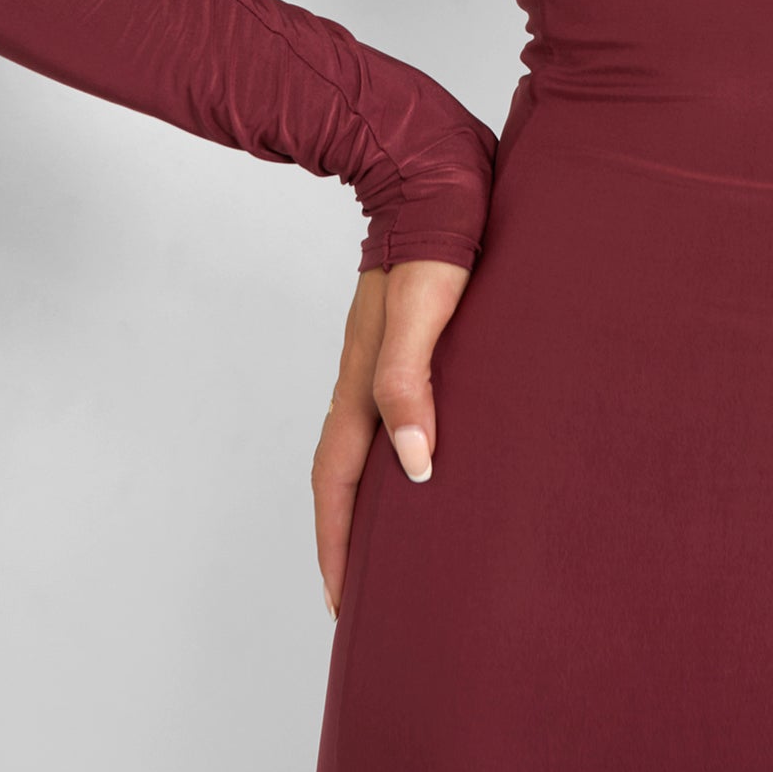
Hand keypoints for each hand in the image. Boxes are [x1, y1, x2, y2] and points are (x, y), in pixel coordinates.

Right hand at [313, 256, 471, 620]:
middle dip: (346, 541)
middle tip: (364, 598)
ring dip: (369, 504)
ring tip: (393, 549)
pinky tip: (425, 462)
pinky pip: (388, 419)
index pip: (337, 482)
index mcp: (362, 381)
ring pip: (364, 450)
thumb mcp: (424, 309)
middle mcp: (363, 378)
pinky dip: (395, 458)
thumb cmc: (435, 236)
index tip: (344, 602)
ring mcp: (379, 360)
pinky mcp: (403, 343)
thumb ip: (409, 381)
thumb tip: (414, 465)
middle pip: (343, 477)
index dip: (337, 544)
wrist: (430, 168)